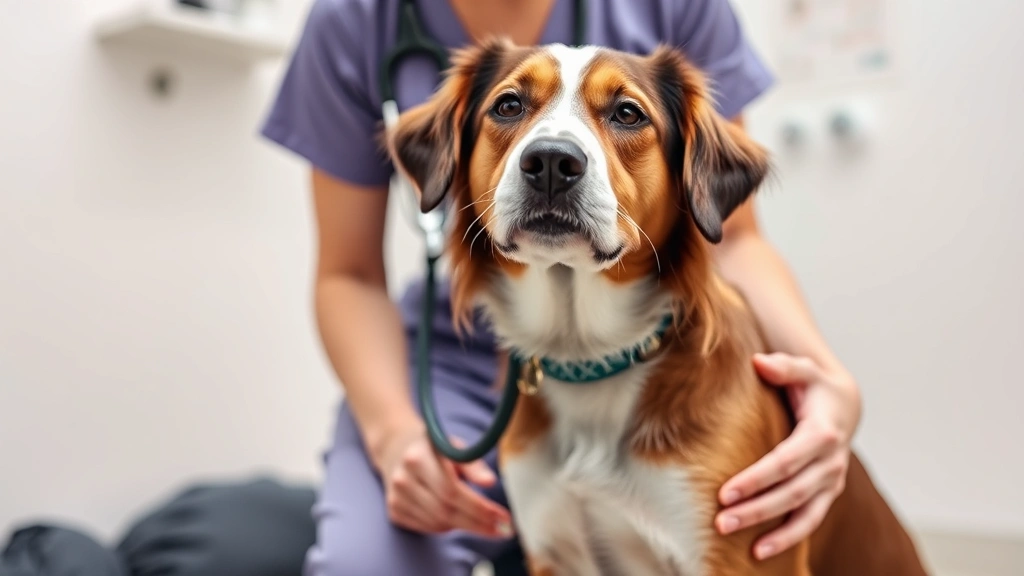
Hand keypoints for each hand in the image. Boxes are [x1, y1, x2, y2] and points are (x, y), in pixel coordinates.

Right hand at [373, 423, 513, 537]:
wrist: (395, 449)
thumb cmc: (433, 449)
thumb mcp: (453, 446)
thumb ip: (473, 464)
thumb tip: (491, 482)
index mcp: (418, 458)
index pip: (452, 490)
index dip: (480, 507)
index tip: (504, 517)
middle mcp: (402, 479)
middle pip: (446, 511)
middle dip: (479, 523)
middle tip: (503, 530)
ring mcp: (396, 498)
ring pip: (438, 524)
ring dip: (465, 526)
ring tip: (482, 520)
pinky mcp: (394, 512)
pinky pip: (427, 528)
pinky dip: (447, 527)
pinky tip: (457, 517)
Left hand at [715, 352, 860, 559]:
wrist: (844, 404)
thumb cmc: (813, 386)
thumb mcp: (803, 369)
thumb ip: (782, 367)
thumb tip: (759, 363)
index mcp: (822, 433)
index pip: (784, 462)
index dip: (756, 479)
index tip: (724, 492)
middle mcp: (830, 462)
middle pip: (790, 493)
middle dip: (756, 509)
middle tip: (721, 522)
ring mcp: (831, 481)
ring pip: (803, 513)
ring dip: (774, 533)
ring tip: (744, 547)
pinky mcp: (827, 493)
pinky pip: (809, 521)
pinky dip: (789, 539)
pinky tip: (760, 552)